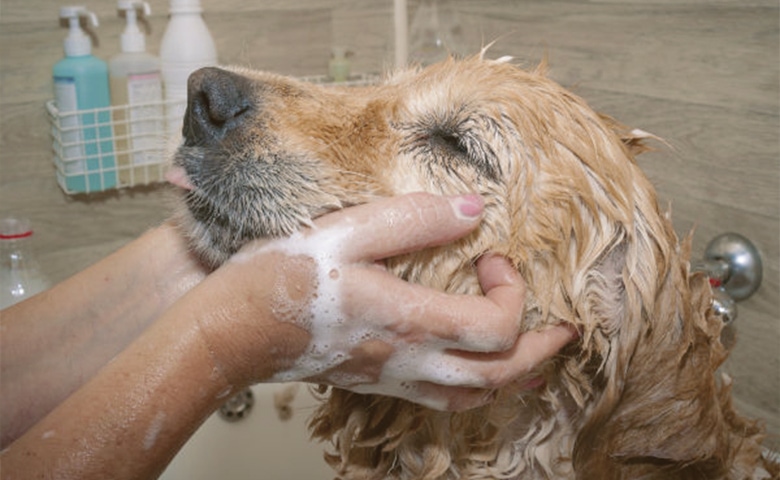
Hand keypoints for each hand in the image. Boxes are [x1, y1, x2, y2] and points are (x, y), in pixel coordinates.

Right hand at [195, 192, 576, 409]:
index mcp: (408, 319)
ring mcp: (393, 376)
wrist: (232, 330)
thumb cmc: (280, 281)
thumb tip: (472, 209)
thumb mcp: (345, 231)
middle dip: (541, 351)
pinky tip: (473, 370)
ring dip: (514, 376)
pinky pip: (442, 401)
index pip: (495, 327)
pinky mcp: (377, 380)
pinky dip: (475, 389)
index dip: (514, 292)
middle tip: (563, 326)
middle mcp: (409, 358)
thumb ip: (413, 219)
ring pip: (474, 398)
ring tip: (534, 355)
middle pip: (498, 375)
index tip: (494, 258)